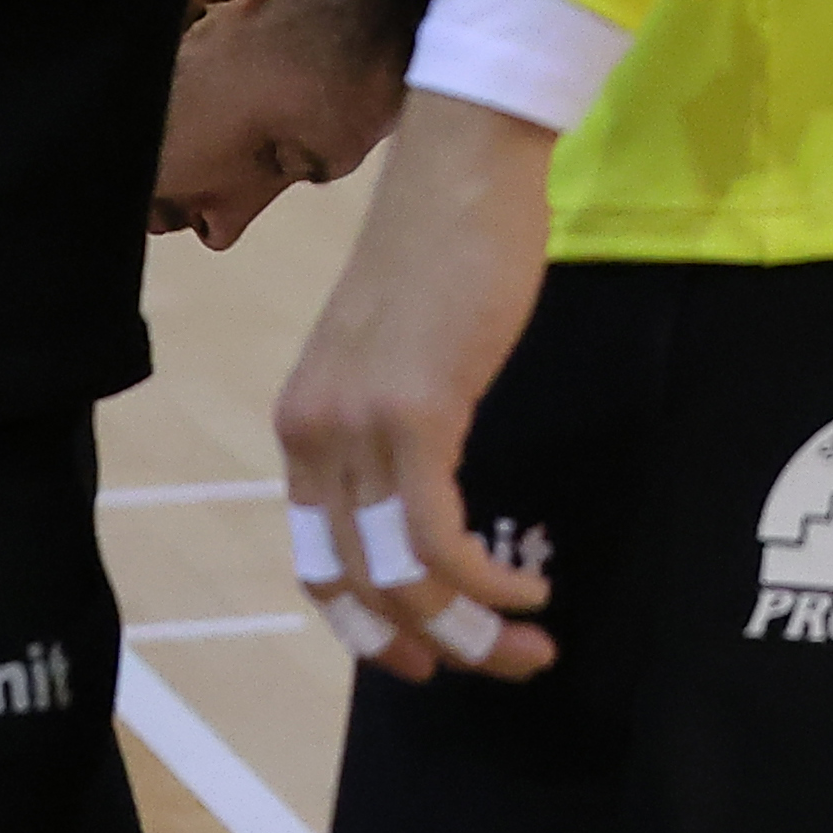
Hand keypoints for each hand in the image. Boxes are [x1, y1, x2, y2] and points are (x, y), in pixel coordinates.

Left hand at [279, 94, 561, 684]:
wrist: (464, 165)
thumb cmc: (447, 245)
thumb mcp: (398, 351)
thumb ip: (395, 420)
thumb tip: (429, 484)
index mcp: (303, 423)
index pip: (318, 561)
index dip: (365, 628)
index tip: (424, 660)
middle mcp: (314, 434)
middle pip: (359, 583)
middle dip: (430, 646)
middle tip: (500, 667)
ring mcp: (359, 425)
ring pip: (402, 573)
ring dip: (470, 629)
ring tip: (530, 645)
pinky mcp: (417, 412)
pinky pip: (440, 535)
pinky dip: (485, 581)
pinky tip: (528, 589)